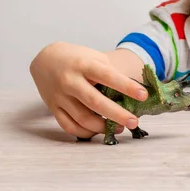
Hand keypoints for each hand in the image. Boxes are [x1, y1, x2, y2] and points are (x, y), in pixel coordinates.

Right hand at [29, 41, 147, 138]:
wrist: (46, 59)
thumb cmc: (77, 59)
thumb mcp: (94, 58)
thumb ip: (110, 74)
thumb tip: (132, 95)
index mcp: (83, 64)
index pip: (108, 76)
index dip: (126, 86)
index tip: (143, 95)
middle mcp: (70, 80)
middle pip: (95, 102)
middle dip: (117, 114)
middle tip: (134, 122)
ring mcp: (60, 96)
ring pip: (83, 118)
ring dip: (103, 127)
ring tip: (120, 128)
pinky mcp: (53, 108)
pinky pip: (69, 126)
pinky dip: (86, 133)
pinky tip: (99, 131)